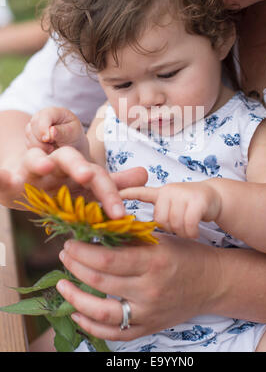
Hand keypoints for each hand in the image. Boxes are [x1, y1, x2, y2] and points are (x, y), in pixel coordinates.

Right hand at [1, 146, 147, 215]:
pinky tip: (1, 176)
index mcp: (76, 168)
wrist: (25, 176)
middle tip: (87, 175)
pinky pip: (1, 178)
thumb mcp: (84, 185)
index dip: (109, 191)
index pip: (97, 175)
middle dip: (79, 167)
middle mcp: (56, 164)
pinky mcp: (9, 180)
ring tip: (44, 164)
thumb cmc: (59, 183)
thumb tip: (145, 174)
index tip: (120, 213)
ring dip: (40, 160)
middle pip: (70, 160)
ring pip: (36, 159)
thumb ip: (112, 183)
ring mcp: (31, 169)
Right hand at [25, 107, 88, 156]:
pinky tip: (46, 150)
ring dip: (38, 144)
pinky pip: (27, 141)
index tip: (47, 139)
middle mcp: (43, 115)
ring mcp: (35, 124)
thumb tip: (51, 131)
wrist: (70, 147)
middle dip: (41, 138)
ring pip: (29, 133)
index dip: (43, 127)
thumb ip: (62, 132)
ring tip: (51, 149)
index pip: (45, 115)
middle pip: (34, 123)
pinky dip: (36, 148)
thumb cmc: (74, 138)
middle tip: (51, 148)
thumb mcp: (73, 135)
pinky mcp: (30, 134)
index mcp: (56, 112)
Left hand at [56, 233, 221, 341]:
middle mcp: (149, 289)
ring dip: (75, 299)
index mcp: (153, 260)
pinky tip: (77, 312)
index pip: (107, 258)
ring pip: (102, 312)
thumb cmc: (185, 254)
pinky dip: (91, 325)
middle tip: (64, 256)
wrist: (212, 282)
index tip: (70, 244)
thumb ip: (129, 237)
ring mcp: (148, 312)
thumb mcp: (160, 238)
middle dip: (75, 267)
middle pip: (100, 282)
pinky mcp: (148, 327)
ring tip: (62, 284)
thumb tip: (96, 232)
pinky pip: (114, 333)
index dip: (82, 252)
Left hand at [120, 182, 221, 237]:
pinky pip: (188, 224)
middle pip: (160, 220)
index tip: (109, 199)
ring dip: (182, 232)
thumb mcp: (171, 205)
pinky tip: (195, 232)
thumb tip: (132, 233)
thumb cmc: (191, 206)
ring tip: (188, 229)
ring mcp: (183, 193)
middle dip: (170, 229)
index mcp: (160, 193)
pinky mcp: (198, 199)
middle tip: (178, 229)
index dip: (126, 194)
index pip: (140, 192)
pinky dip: (192, 232)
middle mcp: (169, 190)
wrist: (216, 197)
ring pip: (174, 223)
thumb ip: (157, 213)